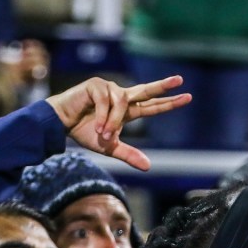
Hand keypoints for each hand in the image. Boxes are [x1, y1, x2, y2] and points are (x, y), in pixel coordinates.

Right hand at [45, 76, 191, 169]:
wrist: (60, 123)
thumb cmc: (84, 132)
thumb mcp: (110, 147)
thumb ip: (128, 154)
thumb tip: (149, 167)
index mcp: (127, 110)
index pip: (152, 106)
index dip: (169, 102)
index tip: (187, 97)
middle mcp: (121, 96)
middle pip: (146, 90)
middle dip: (163, 86)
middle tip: (180, 80)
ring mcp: (109, 89)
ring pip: (121, 104)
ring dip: (113, 122)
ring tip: (102, 134)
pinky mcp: (96, 85)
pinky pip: (106, 102)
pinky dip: (103, 117)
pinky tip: (96, 126)